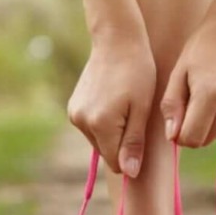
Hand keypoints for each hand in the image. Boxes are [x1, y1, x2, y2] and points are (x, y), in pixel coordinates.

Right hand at [68, 42, 155, 176]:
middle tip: (134, 117)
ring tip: (124, 107)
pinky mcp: (73, 108)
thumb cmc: (138, 72)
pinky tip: (112, 103)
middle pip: (106, 153)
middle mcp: (82, 122)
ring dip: (112, 134)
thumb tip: (129, 173)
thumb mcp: (141, 108)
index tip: (142, 139)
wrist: (116, 41)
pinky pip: (91, 129)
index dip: (131, 157)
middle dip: (121, 144)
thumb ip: (133, 142)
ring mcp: (74, 115)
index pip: (115, 162)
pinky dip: (103, 124)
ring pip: (98, 142)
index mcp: (100, 124)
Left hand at [161, 21, 215, 147]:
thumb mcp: (178, 74)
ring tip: (207, 96)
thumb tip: (173, 137)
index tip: (177, 120)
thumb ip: (172, 107)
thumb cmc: (201, 49)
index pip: (191, 139)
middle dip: (193, 130)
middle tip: (190, 103)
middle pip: (205, 140)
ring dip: (208, 124)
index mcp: (211, 93)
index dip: (179, 135)